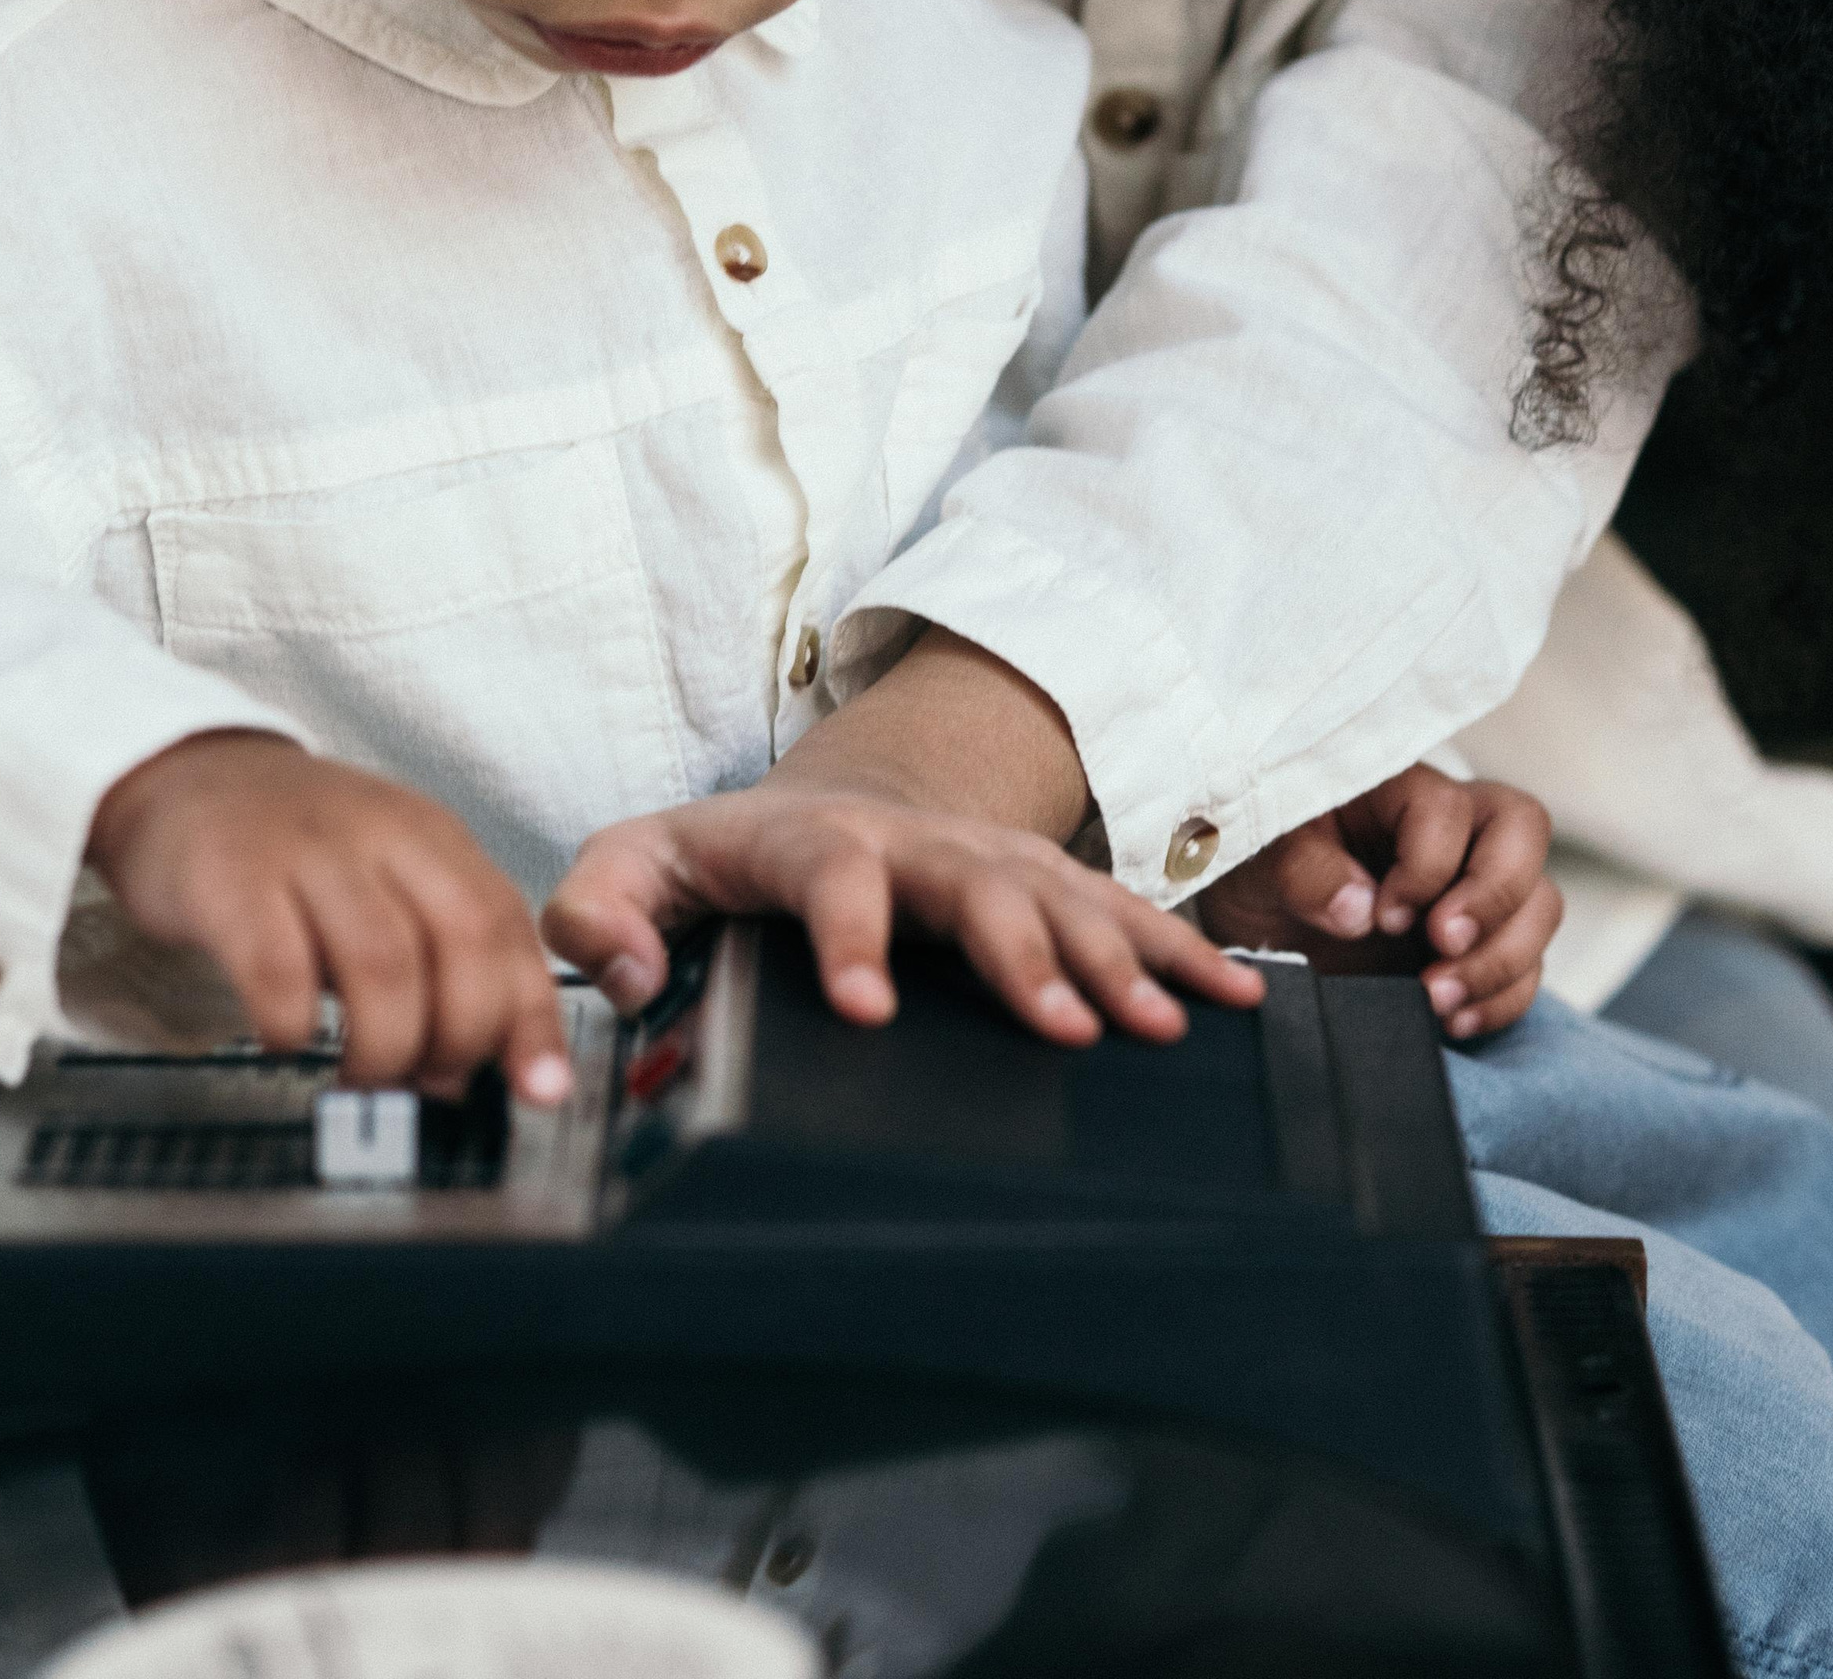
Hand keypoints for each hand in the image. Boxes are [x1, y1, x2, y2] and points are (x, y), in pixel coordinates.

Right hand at [86, 731, 571, 1101]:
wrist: (188, 782)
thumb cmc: (298, 856)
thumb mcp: (388, 883)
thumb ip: (439, 961)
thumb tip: (471, 1075)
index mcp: (434, 838)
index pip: (509, 928)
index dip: (531, 1018)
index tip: (540, 1090)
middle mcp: (382, 833)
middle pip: (462, 942)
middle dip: (459, 1037)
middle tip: (428, 1083)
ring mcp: (307, 850)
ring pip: (383, 962)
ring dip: (384, 1047)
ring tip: (361, 1079)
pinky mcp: (231, 877)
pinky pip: (278, 968)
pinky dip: (293, 1025)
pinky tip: (286, 1040)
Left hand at [544, 786, 1265, 1047]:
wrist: (821, 804)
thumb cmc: (720, 857)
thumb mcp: (632, 865)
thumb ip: (599, 911)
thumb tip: (626, 970)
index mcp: (809, 843)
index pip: (831, 877)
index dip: (848, 934)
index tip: (866, 1005)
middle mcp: (912, 841)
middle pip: (974, 883)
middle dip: (1021, 953)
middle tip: (1062, 1027)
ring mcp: (985, 854)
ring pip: (1061, 895)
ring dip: (1114, 958)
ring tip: (1161, 1028)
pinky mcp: (1037, 877)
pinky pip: (1118, 909)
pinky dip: (1176, 950)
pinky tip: (1233, 998)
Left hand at [1198, 769, 1560, 1040]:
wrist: (1257, 920)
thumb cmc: (1259, 863)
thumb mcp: (1259, 856)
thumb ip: (1304, 870)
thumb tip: (1360, 909)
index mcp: (1395, 789)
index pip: (1448, 809)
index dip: (1428, 866)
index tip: (1383, 917)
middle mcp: (1450, 830)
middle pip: (1524, 831)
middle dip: (1495, 897)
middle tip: (1441, 945)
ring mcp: (1474, 887)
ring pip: (1540, 903)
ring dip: (1501, 960)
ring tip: (1437, 1000)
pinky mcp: (1481, 945)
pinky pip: (1528, 967)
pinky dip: (1502, 999)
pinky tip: (1452, 1021)